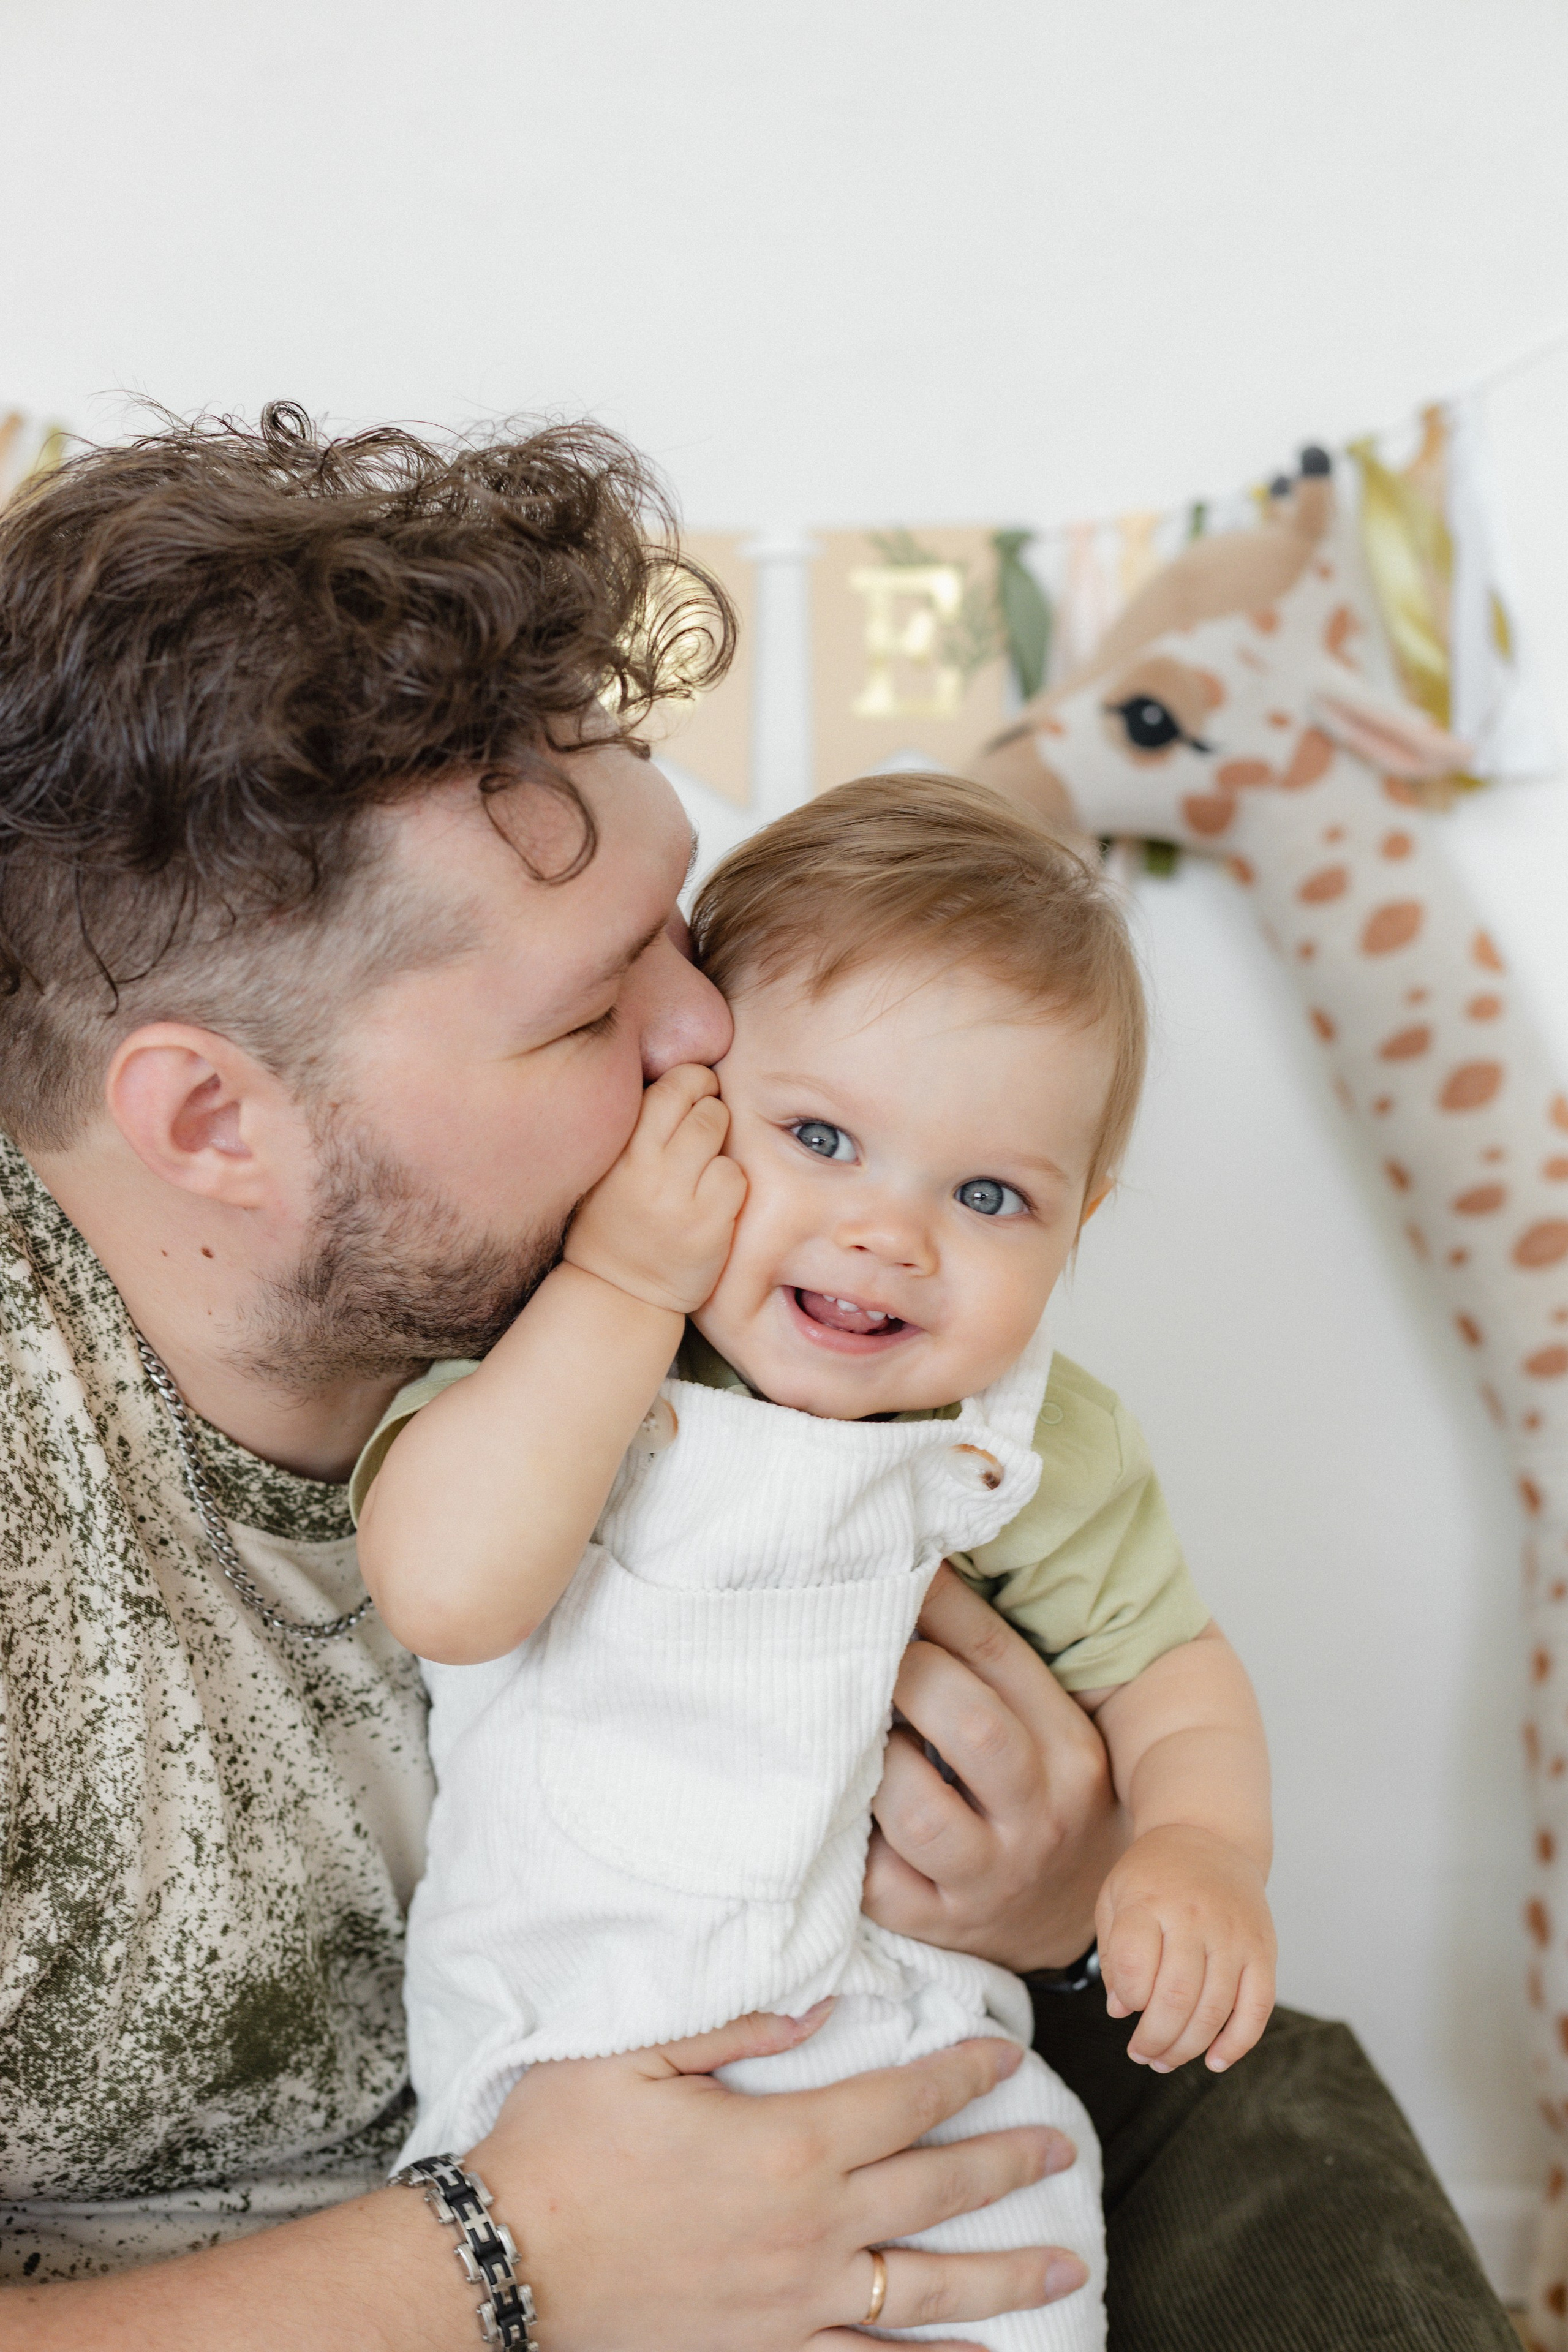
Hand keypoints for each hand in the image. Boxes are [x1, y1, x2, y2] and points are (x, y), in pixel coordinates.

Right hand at [469, 2007, 1090, 2351]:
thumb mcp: (639, 2054)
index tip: (1008, 2055)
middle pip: (939, 2193)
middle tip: (1066, 2151)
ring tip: (1068, 2267)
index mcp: (789, 2141)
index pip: (906, 2100)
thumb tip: (820, 2005)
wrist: (506, 2264)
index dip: (965, 2074)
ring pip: (929, 2291)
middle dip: (1011, 2168)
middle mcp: (812, 2225)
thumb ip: (737, 2027)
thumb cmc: (562, 2149)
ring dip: (1006, 2278)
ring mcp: (796, 2300)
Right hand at [564, 1062, 745, 1315]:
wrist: (617, 1291)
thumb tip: (684, 1077)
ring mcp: (679, 1198)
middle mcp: (647, 1168)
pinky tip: (712, 1200)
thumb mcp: (606, 1166)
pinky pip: (735, 1178)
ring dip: (721, 1145)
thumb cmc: (615, 1219)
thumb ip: (637, 1125)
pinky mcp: (707, 1226)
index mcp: (618, 1147)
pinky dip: (730, 1184)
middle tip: (705, 1125)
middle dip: (711, 1108)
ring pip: (721, 1135)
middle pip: (704, 1105)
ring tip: (704, 1167)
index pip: (671, 1086)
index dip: (692, 1083)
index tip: (694, 1095)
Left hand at [864, 1566, 1126, 1971]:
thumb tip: (913, 1575)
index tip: (892, 1568)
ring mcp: (988, 1876)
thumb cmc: (1038, 1800)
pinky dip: (845, 1832)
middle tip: (860, 1649)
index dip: (937, 1604)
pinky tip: (839, 1800)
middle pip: (969, 1726)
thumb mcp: (1047, 1733)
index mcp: (1070, 1748)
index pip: (999, 1656)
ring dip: (872, 1760)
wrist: (1066, 1919)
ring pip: (914, 1809)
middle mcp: (1040, 1813)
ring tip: (856, 1737)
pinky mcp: (934, 1924)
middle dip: (903, 1674)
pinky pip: (872, 1875)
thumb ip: (992, 1669)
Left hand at [1095, 1822, 1275, 2072]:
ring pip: (1215, 2010)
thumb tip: (1120, 2010)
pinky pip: (1257, 2009)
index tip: (1124, 2007)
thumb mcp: (1115, 1896)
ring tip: (1165, 2059)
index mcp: (1150, 1901)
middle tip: (1142, 2053)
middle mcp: (1196, 1917)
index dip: (1127, 1998)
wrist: (1208, 1836)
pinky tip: (1214, 2060)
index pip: (1135, 1964)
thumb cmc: (1154, 1875)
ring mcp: (1235, 1935)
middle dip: (1154, 2039)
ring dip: (1188, 2048)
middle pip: (1176, 1998)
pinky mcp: (1263, 1950)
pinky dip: (1237, 2043)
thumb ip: (1112, 1953)